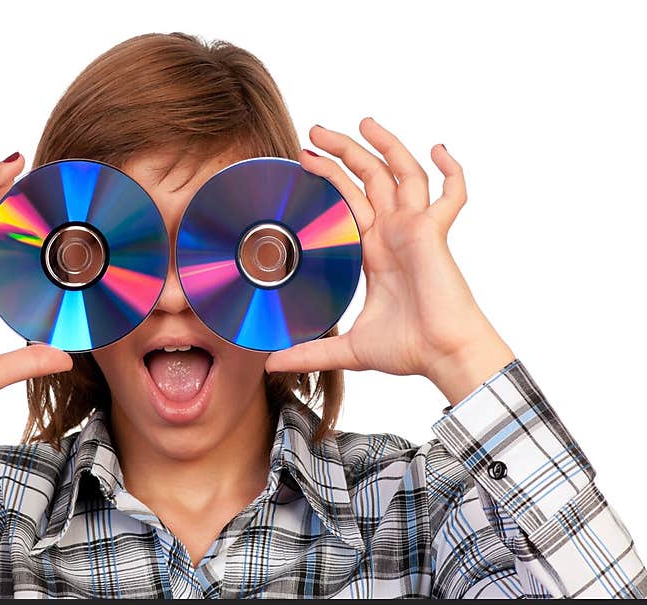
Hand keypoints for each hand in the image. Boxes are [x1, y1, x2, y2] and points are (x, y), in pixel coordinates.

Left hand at [264, 119, 514, 404]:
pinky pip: (452, 194)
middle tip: (315, 133)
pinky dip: (451, 171)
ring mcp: (416, 230)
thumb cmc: (407, 350)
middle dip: (344, 152)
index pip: (348, 203)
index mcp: (374, 251)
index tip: (305, 162)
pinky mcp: (435, 233)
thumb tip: (270, 365)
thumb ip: (309, 352)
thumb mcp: (347, 348)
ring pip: (401, 174)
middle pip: (368, 178)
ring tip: (360, 122)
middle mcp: (394, 234)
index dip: (328, 179)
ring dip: (383, 146)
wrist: (441, 356)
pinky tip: (439, 148)